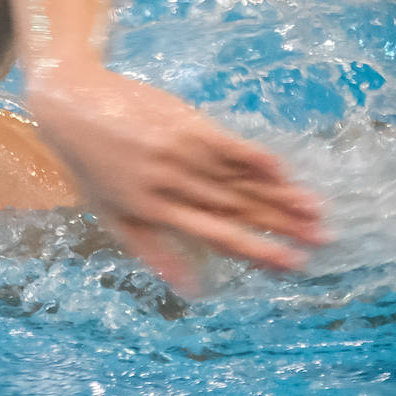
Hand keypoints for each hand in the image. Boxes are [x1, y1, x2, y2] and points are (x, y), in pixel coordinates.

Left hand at [28, 65, 326, 294]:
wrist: (74, 104)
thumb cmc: (93, 167)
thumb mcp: (113, 215)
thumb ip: (154, 251)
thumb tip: (190, 290)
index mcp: (153, 209)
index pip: (216, 234)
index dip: (256, 250)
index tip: (290, 265)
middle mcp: (170, 182)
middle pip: (237, 207)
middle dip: (281, 225)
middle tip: (322, 240)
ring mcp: (180, 150)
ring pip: (239, 178)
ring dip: (281, 194)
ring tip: (317, 212)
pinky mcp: (187, 122)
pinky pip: (230, 144)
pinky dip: (258, 158)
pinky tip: (286, 171)